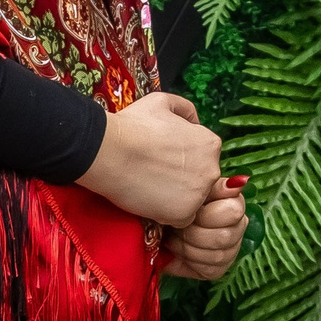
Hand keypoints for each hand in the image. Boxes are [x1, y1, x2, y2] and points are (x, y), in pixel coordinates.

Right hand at [78, 90, 221, 227]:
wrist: (108, 151)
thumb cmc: (132, 125)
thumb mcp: (161, 102)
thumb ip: (185, 109)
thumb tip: (194, 121)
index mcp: (210, 143)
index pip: (202, 158)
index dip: (180, 158)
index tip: (160, 157)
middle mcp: (212, 169)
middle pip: (200, 180)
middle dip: (181, 178)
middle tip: (154, 172)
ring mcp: (199, 194)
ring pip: (192, 200)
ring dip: (175, 196)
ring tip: (149, 185)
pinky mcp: (183, 214)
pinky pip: (180, 218)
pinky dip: (166, 213)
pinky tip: (148, 198)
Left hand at [163, 176, 247, 282]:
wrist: (153, 226)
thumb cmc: (171, 205)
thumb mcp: (187, 189)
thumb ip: (211, 185)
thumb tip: (239, 181)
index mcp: (234, 203)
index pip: (233, 212)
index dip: (205, 214)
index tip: (189, 211)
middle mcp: (238, 226)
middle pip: (223, 237)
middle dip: (192, 233)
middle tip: (175, 226)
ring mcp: (230, 249)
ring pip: (216, 255)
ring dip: (187, 247)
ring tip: (173, 237)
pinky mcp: (218, 268)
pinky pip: (210, 269)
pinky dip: (189, 261)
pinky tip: (178, 251)